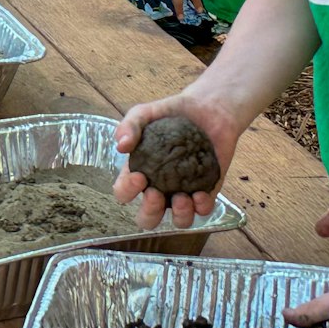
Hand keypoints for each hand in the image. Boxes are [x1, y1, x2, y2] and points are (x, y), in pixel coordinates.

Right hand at [112, 92, 241, 229]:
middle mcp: (159, 188)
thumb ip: (129, 125)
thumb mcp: (145, 113)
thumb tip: (121, 146)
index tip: (139, 176)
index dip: (127, 191)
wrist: (207, 107)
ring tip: (182, 197)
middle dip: (150, 213)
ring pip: (179, 220)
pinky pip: (204, 210)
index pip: (124, 193)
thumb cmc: (171, 113)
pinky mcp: (207, 190)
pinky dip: (202, 207)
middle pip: (148, 218)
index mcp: (139, 173)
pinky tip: (201, 194)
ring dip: (179, 215)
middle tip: (156, 193)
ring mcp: (183, 192)